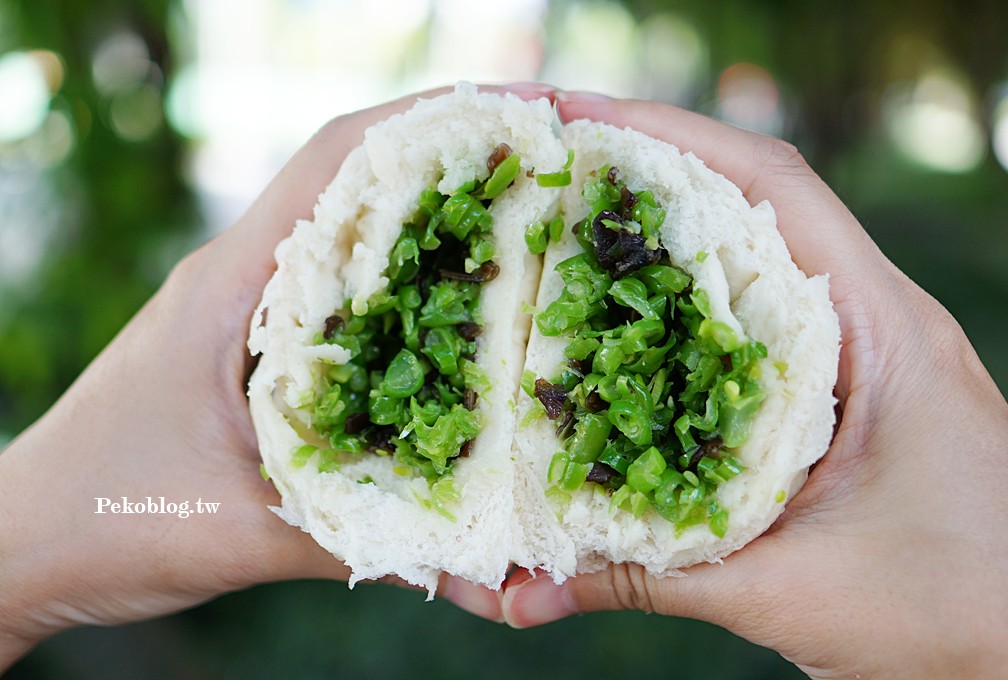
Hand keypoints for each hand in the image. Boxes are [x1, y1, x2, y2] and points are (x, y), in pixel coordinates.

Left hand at [0, 83, 555, 669]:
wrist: (25, 544)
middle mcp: (244, 279)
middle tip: (550, 170)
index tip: (518, 115)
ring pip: (356, 243)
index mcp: (232, 284)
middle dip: (458, 164)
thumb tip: (494, 574)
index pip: (339, 163)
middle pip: (360, 186)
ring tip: (528, 228)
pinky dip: (408, 294)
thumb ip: (368, 541)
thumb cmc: (105, 519)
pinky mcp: (257, 351)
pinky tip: (461, 324)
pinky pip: (347, 302)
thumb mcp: (243, 530)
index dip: (432, 124)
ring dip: (436, 225)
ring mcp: (249, 311)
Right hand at [502, 92, 1007, 678]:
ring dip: (665, 225)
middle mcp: (870, 322)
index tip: (575, 117)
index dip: (671, 137)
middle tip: (546, 156)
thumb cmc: (951, 617)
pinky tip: (623, 313)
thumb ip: (647, 579)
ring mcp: (855, 353)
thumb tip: (518, 594)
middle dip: (649, 165)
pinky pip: (751, 317)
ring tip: (568, 211)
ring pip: (751, 256)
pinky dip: (683, 300)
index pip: (774, 189)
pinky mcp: (834, 392)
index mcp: (883, 334)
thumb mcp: (787, 593)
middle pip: (753, 202)